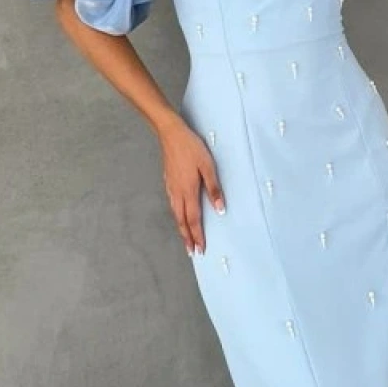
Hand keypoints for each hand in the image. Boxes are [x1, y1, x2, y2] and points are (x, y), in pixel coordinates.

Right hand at [160, 121, 224, 254]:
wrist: (170, 134)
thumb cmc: (192, 148)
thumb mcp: (208, 166)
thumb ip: (214, 188)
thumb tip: (220, 208)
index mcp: (188, 191)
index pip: (193, 219)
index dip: (197, 235)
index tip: (201, 248)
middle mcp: (177, 193)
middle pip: (182, 221)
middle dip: (187, 238)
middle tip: (192, 252)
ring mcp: (171, 188)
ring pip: (175, 214)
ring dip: (181, 229)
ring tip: (186, 239)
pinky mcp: (168, 182)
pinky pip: (172, 205)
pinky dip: (176, 216)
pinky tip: (179, 216)